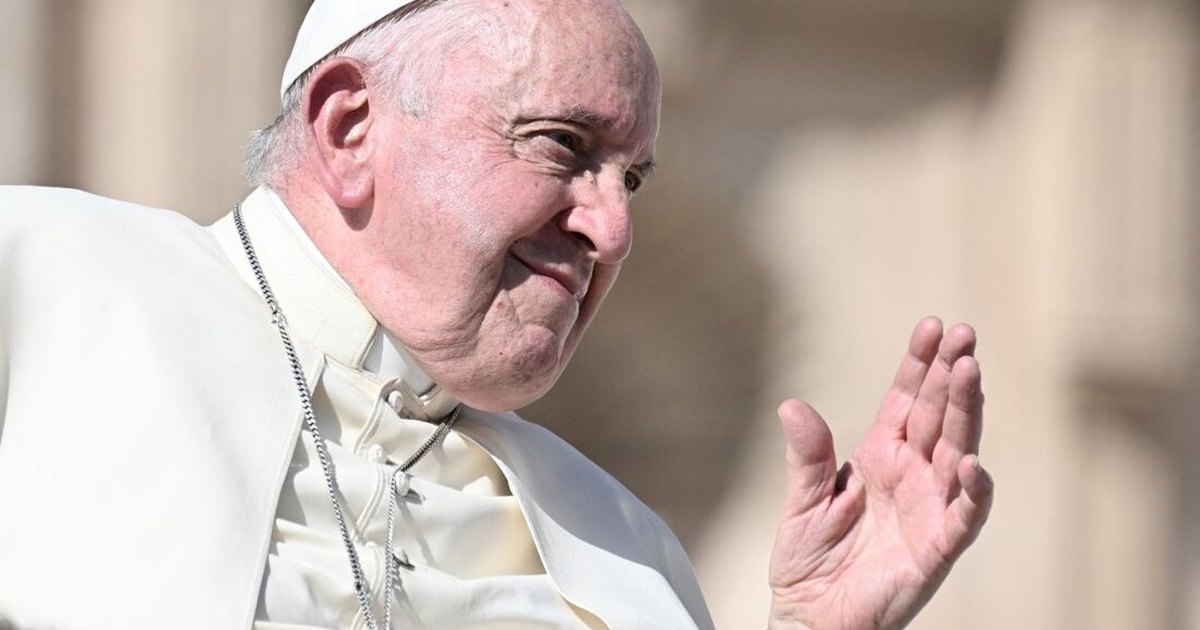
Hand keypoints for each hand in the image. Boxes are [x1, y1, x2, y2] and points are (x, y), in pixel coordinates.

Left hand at [767, 317, 993, 628]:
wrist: (812, 618)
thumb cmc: (810, 560)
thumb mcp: (803, 500)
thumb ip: (807, 455)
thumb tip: (792, 405)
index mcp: (880, 456)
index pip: (906, 400)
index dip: (920, 364)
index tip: (931, 325)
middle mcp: (912, 475)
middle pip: (938, 416)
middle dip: (952, 374)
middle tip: (964, 333)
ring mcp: (929, 508)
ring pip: (957, 451)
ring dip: (966, 414)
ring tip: (970, 372)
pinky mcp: (937, 548)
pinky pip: (962, 516)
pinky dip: (972, 491)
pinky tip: (974, 462)